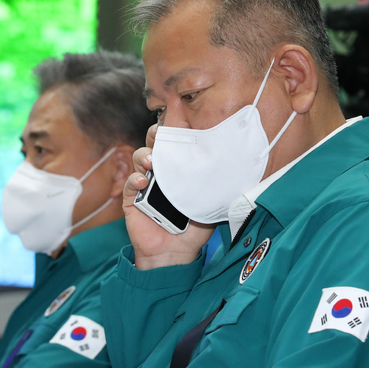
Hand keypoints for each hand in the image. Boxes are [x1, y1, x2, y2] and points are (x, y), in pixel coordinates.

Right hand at [123, 124, 215, 269]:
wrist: (175, 252)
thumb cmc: (194, 226)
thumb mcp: (210, 200)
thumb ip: (215, 180)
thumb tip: (236, 161)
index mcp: (180, 167)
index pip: (177, 140)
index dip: (176, 125)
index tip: (181, 115)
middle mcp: (162, 170)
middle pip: (154, 141)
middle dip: (158, 133)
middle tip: (163, 134)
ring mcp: (145, 182)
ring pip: (140, 156)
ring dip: (146, 155)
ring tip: (154, 162)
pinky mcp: (132, 197)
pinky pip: (131, 182)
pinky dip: (136, 179)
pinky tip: (144, 183)